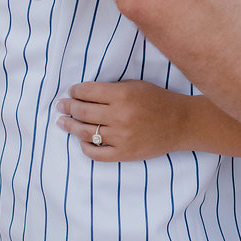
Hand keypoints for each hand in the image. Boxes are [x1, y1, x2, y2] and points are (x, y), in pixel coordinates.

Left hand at [56, 80, 188, 161]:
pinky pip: (95, 153)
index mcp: (122, 95)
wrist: (180, 123)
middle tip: (61, 106)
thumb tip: (84, 94)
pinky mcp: (123, 154)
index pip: (88, 92)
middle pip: (82, 112)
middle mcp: (119, 116)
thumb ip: (111, 89)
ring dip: (70, 126)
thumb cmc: (157, 100)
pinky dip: (84, 147)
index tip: (71, 92)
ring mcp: (121, 137)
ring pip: (85, 133)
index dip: (75, 91)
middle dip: (68, 107)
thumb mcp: (135, 86)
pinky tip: (81, 140)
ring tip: (63, 122)